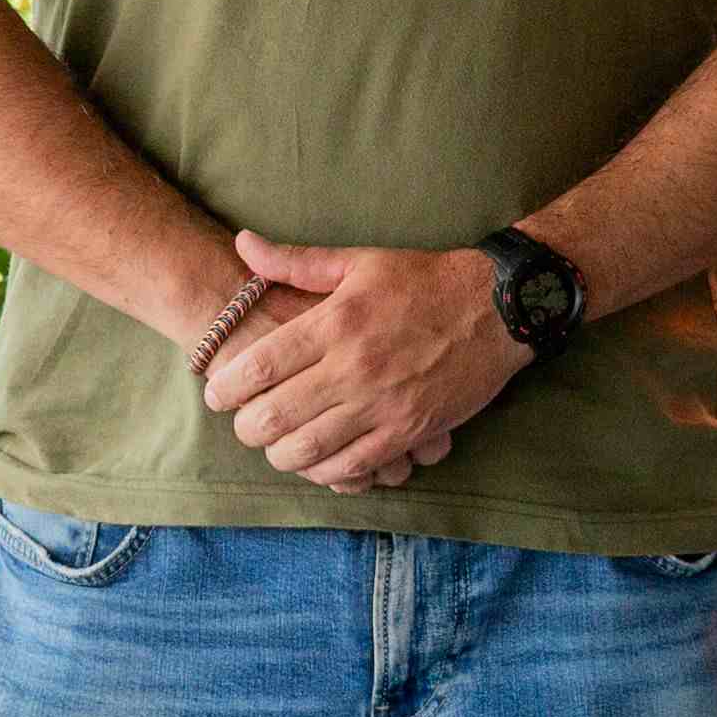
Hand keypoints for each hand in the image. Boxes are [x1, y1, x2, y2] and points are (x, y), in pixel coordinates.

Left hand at [198, 235, 530, 492]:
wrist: (498, 307)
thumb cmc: (425, 280)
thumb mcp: (360, 262)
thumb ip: (295, 262)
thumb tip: (241, 245)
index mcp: (336, 323)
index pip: (260, 367)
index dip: (226, 388)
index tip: (217, 394)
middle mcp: (353, 367)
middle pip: (274, 416)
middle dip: (247, 428)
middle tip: (244, 424)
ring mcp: (382, 403)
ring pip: (308, 449)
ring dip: (280, 454)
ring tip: (276, 445)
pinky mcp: (408, 430)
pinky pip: (354, 465)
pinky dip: (326, 470)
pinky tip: (318, 461)